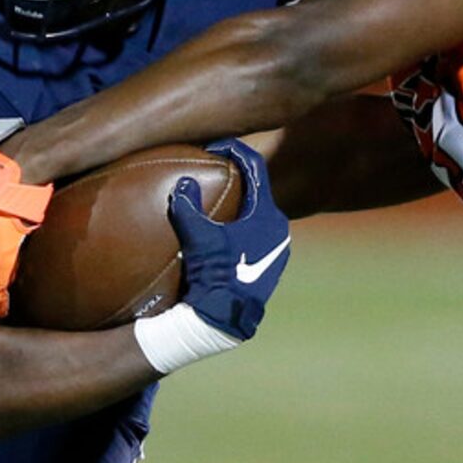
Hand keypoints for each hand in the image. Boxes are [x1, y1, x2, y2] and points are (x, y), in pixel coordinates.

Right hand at [170, 140, 291, 340]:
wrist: (226, 317)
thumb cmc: (216, 275)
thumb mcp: (199, 238)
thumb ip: (188, 207)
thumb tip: (183, 183)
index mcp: (268, 215)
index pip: (255, 167)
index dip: (235, 150)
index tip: (215, 145)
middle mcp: (279, 228)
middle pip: (257, 189)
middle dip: (235, 175)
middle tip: (213, 166)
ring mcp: (277, 248)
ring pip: (257, 212)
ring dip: (237, 201)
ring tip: (214, 197)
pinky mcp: (270, 264)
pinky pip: (254, 233)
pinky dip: (238, 224)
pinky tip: (220, 229)